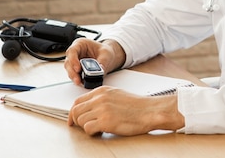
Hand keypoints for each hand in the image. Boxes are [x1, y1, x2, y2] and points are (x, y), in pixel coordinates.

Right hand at [64, 38, 124, 85]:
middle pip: (68, 62)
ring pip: (70, 70)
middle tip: (78, 79)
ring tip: (80, 82)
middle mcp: (75, 53)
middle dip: (72, 72)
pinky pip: (74, 75)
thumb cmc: (104, 51)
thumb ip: (103, 61)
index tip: (78, 68)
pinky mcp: (76, 70)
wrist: (106, 56)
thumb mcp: (106, 53)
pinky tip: (82, 82)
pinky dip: (78, 79)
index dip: (73, 60)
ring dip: (74, 77)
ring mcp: (74, 62)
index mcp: (80, 44)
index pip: (72, 51)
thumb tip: (100, 70)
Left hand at [68, 86, 184, 135]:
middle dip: (77, 121)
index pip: (78, 101)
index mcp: (102, 91)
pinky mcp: (105, 121)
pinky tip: (101, 131)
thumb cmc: (137, 106)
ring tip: (98, 128)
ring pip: (80, 120)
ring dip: (86, 127)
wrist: (150, 111)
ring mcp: (102, 109)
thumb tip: (89, 108)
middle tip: (85, 126)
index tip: (74, 119)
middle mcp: (100, 98)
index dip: (74, 112)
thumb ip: (102, 99)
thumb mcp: (116, 95)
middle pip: (76, 111)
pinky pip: (88, 129)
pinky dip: (92, 133)